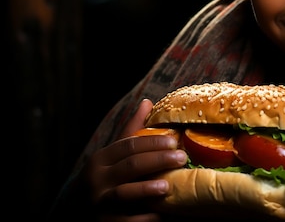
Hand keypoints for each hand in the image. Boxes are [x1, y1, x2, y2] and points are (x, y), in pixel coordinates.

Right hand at [81, 99, 187, 221]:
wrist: (76, 212)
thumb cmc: (104, 178)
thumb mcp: (112, 155)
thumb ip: (131, 131)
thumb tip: (148, 102)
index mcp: (101, 159)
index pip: (128, 144)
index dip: (152, 142)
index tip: (174, 140)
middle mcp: (98, 179)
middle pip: (131, 166)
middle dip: (158, 160)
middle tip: (181, 158)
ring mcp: (100, 202)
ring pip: (124, 193)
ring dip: (147, 189)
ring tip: (168, 186)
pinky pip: (128, 220)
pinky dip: (146, 217)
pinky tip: (163, 213)